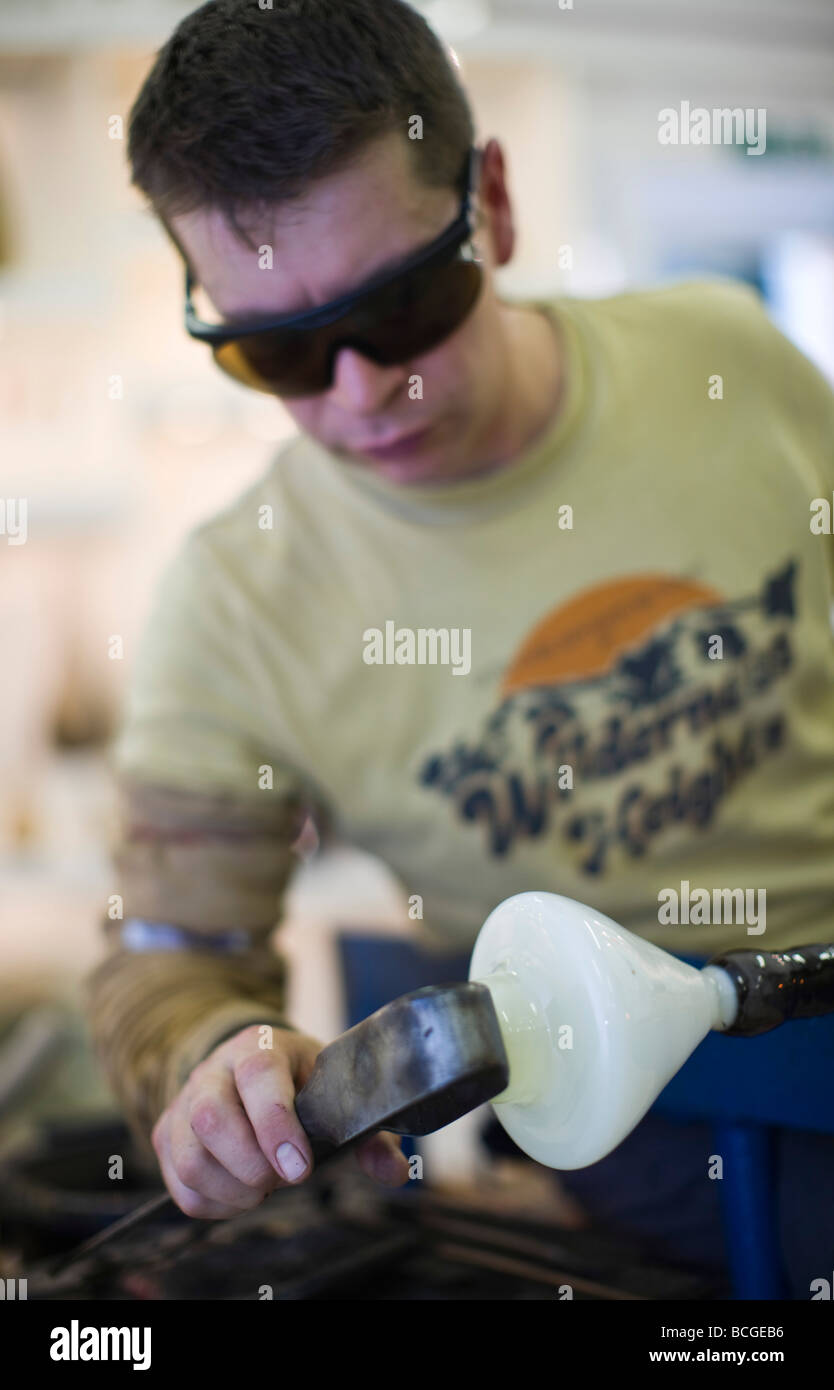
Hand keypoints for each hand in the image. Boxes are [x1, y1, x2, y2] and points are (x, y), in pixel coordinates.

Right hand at [151, 1022, 409, 1217]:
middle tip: (282, 1179)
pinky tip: (240, 1194)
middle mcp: (214, 1069)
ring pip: (188, 1155)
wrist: (251, 1066)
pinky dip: (213, 1203)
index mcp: (260, 1047)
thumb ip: (366, 1132)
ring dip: (231, 1189)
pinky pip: (178, 1183)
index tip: (299, 1167)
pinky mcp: (167, 1135)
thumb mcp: (335, 1091)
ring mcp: (184, 1101)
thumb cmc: (301, 1082)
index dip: (276, 1124)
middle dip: (250, 1165)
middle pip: (210, 1117)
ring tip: (263, 1188)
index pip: (258, 1076)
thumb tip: (395, 1172)